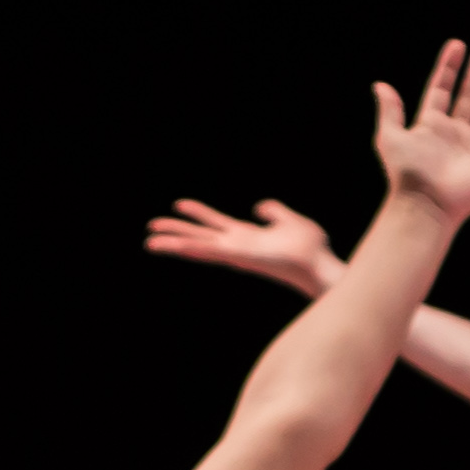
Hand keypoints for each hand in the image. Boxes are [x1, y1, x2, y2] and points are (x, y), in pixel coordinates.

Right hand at [143, 197, 341, 293]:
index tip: (179, 204)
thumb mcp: (289, 220)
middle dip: (176, 233)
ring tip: (151, 242)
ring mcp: (236, 253)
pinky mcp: (240, 258)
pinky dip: (193, 250)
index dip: (198, 213)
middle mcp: (237, 246)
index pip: (215, 224)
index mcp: (246, 236)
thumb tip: (260, 207)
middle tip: (151, 229)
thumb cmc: (310, 249)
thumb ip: (274, 212)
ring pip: (199, 247)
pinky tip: (176, 247)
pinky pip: (212, 252)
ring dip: (175, 245)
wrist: (318, 264)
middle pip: (200, 236)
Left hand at [368, 42, 469, 220]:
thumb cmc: (406, 175)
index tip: (457, 45)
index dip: (448, 68)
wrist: (425, 207)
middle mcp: (455, 133)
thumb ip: (390, 111)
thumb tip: (380, 85)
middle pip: (469, 95)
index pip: (441, 89)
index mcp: (431, 125)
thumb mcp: (391, 138)